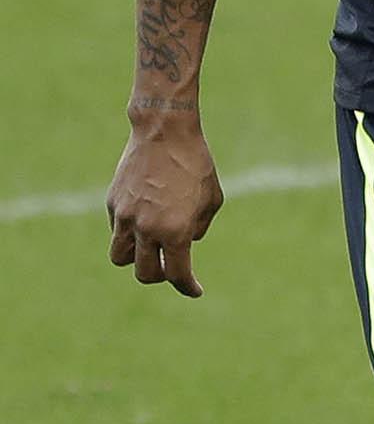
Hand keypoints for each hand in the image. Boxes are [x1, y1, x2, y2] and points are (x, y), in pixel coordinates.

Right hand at [107, 110, 220, 296]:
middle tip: (171, 268)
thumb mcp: (211, 198)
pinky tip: (145, 215)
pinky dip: (130, 231)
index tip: (195, 290)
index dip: (187, 286)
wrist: (164, 132)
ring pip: (120, 258)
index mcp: (175, 231)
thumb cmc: (196, 163)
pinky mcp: (113, 204)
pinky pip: (118, 229)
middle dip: (159, 276)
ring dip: (136, 258)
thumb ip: (198, 227)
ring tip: (151, 245)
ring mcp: (125, 217)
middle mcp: (146, 229)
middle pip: (145, 274)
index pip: (177, 273)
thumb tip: (185, 243)